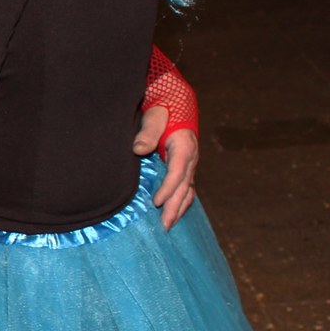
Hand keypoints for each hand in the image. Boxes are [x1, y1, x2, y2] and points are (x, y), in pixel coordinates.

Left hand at [134, 105, 198, 229]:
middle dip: (174, 208)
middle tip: (164, 226)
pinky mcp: (184, 169)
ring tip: (167, 226)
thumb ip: (147, 132)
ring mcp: (189, 165)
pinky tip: (171, 214)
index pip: (178, 173)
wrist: (174, 103)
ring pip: (187, 192)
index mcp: (184, 147)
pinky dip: (179, 203)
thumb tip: (139, 149)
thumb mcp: (154, 117)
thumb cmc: (162, 110)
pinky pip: (185, 189)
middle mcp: (190, 159)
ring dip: (178, 210)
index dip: (168, 189)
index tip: (155, 202)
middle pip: (184, 188)